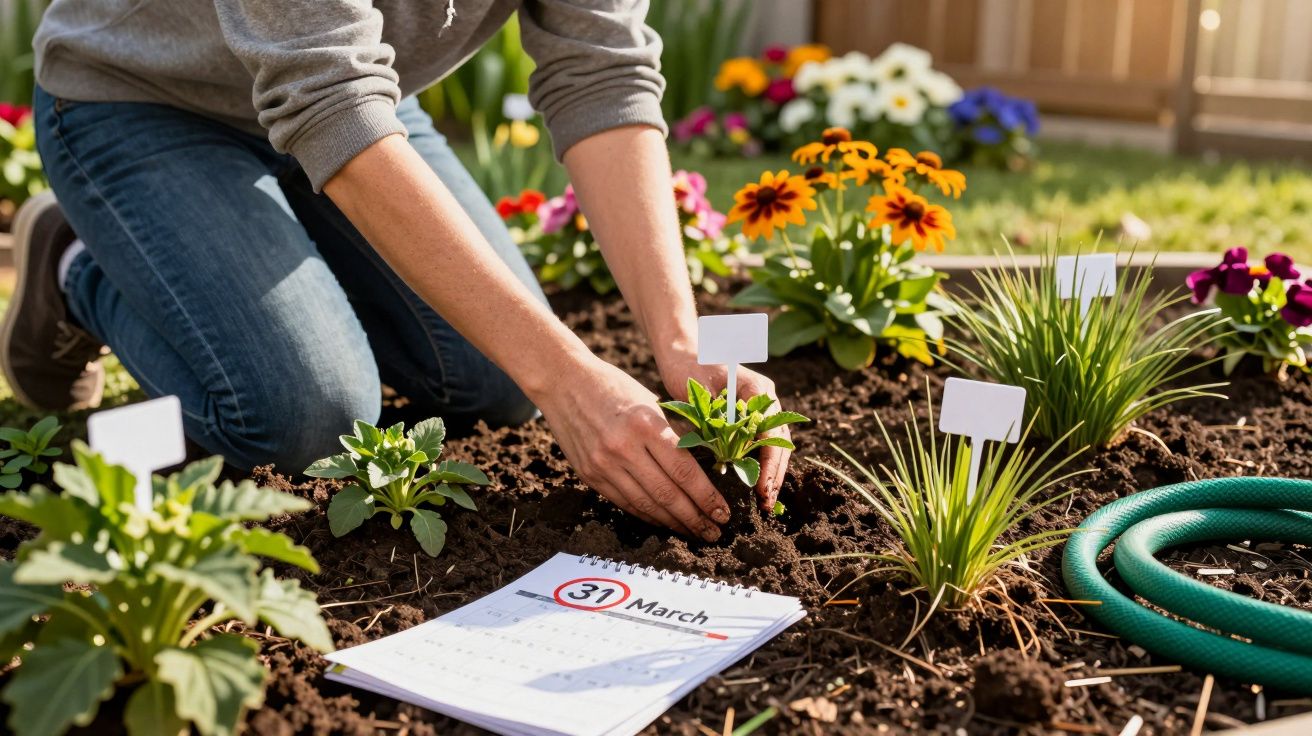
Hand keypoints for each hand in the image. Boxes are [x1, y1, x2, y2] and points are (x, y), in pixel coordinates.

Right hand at [528, 355, 729, 540]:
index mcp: (646, 424)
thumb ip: (675, 434)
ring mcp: (603, 464)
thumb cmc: (614, 387)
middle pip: (667, 495)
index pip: (684, 471)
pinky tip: (665, 522)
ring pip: (646, 505)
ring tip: (694, 532)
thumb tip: (708, 466)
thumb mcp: (651, 403)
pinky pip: (625, 503)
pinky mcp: (589, 475)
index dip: (706, 497)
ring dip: (673, 523)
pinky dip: (648, 515)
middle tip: (714, 533)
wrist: (564, 382)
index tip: (722, 512)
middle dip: (695, 518)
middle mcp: (623, 448)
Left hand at [657, 355, 792, 510]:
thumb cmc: (691, 366)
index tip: (762, 488)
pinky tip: (756, 486)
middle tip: (767, 503)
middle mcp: (765, 400)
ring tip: (765, 500)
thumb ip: (718, 421)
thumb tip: (730, 456)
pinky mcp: (747, 417)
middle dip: (774, 475)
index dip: (769, 464)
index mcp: (759, 391)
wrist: (684, 351)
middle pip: (779, 443)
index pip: (771, 434)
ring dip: (771, 473)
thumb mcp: (702, 393)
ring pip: (774, 446)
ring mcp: (759, 409)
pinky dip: (760, 465)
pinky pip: (760, 444)